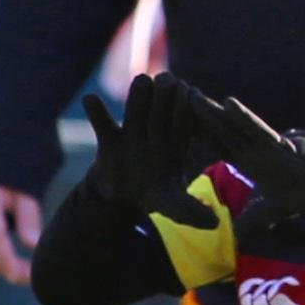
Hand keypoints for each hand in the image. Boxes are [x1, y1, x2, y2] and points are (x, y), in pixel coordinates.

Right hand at [0, 185, 43, 285]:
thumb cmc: (9, 190)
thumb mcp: (24, 197)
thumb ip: (28, 220)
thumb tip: (33, 245)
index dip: (6, 257)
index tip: (22, 274)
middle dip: (8, 266)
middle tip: (32, 276)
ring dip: (1, 266)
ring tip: (25, 273)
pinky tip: (11, 267)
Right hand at [83, 74, 213, 213]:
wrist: (123, 198)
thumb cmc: (153, 195)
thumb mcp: (173, 205)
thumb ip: (191, 211)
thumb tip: (213, 224)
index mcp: (176, 144)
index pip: (185, 121)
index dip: (188, 109)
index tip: (192, 95)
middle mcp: (155, 132)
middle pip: (162, 108)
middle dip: (166, 95)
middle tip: (169, 81)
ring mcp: (131, 133)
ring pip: (136, 108)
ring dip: (139, 96)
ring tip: (143, 82)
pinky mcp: (108, 140)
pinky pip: (101, 123)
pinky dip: (96, 112)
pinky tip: (90, 99)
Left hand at [179, 87, 304, 219]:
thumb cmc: (301, 194)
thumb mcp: (269, 212)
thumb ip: (252, 222)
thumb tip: (237, 238)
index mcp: (248, 160)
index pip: (217, 145)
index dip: (197, 135)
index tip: (174, 124)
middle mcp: (252, 149)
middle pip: (218, 130)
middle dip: (196, 116)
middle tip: (173, 98)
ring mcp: (263, 144)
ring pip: (232, 125)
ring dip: (211, 110)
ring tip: (191, 94)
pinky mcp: (276, 145)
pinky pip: (256, 128)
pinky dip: (242, 117)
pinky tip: (226, 103)